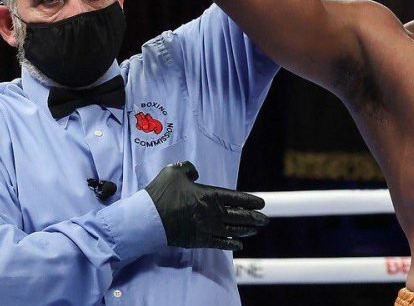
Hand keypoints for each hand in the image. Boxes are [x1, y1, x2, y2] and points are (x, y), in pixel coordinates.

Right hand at [144, 161, 267, 249]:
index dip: (250, 201)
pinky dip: (231, 244)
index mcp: (210, 195)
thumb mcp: (174, 171)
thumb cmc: (161, 193)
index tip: (261, 203)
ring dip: (247, 229)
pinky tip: (240, 244)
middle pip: (239, 216)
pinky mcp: (199, 241)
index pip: (237, 198)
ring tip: (256, 229)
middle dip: (254, 218)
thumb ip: (188, 169)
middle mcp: (212, 213)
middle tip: (265, 220)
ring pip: (233, 230)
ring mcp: (207, 229)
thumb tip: (196, 173)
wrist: (148, 219)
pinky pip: (220, 243)